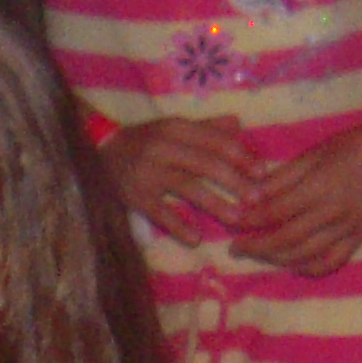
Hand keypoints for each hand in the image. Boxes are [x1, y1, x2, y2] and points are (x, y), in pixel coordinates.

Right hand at [102, 118, 258, 246]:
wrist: (98, 152)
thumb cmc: (143, 141)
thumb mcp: (172, 128)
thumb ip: (206, 128)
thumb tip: (239, 124)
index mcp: (176, 127)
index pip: (215, 141)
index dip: (241, 156)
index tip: (263, 172)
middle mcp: (162, 147)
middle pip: (206, 163)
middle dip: (235, 181)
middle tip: (257, 198)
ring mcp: (148, 172)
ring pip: (187, 187)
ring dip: (215, 203)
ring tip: (237, 219)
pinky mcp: (134, 195)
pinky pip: (160, 212)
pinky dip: (178, 226)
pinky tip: (196, 239)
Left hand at [240, 102, 361, 276]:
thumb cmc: (356, 143)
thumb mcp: (316, 152)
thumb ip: (283, 177)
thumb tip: (251, 196)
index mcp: (321, 186)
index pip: (276, 211)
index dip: (251, 220)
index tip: (233, 222)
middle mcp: (335, 212)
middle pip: (286, 239)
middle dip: (257, 246)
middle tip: (235, 248)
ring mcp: (351, 228)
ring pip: (306, 255)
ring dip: (277, 259)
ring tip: (258, 255)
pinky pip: (332, 261)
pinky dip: (309, 268)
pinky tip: (292, 264)